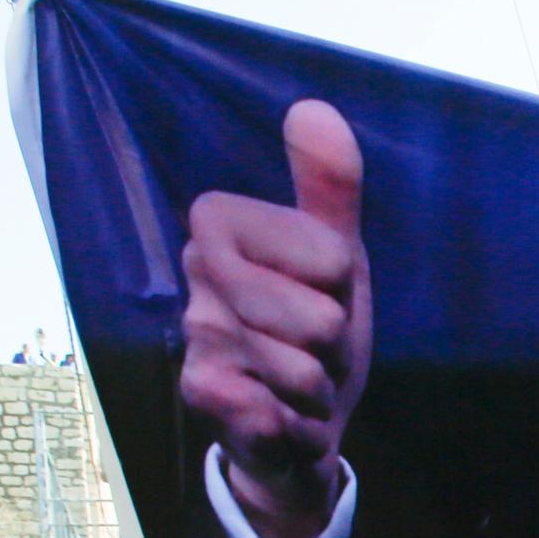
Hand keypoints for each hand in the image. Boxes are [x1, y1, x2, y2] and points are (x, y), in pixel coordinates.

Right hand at [180, 99, 372, 537]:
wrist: (292, 430)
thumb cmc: (313, 335)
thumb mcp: (336, 257)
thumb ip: (329, 186)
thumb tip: (312, 106)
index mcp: (222, 226)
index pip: (326, 255)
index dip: (341, 283)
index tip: (323, 292)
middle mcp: (197, 276)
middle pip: (321, 316)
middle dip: (335, 345)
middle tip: (313, 347)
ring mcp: (197, 337)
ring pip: (304, 368)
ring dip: (319, 388)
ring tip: (297, 383)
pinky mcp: (199, 394)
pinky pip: (276, 411)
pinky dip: (297, 426)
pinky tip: (277, 419)